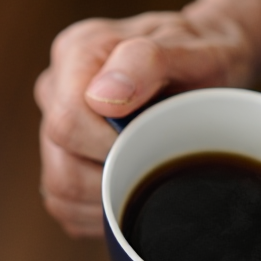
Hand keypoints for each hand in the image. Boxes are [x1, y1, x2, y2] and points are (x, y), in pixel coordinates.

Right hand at [34, 0, 260, 236]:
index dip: (110, 145)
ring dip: (108, 200)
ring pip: (60, 191)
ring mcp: (51, 126)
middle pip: (61, 163)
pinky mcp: (59, 160)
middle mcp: (54, 89)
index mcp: (75, 53)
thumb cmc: (203, 56)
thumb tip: (102, 98)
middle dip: (115, 175)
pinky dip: (101, 212)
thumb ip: (145, 62)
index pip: (67, 121)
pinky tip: (132, 190)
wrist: (209, 65)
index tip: (154, 141)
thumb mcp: (194, 48)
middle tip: (157, 160)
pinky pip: (66, 206)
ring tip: (147, 176)